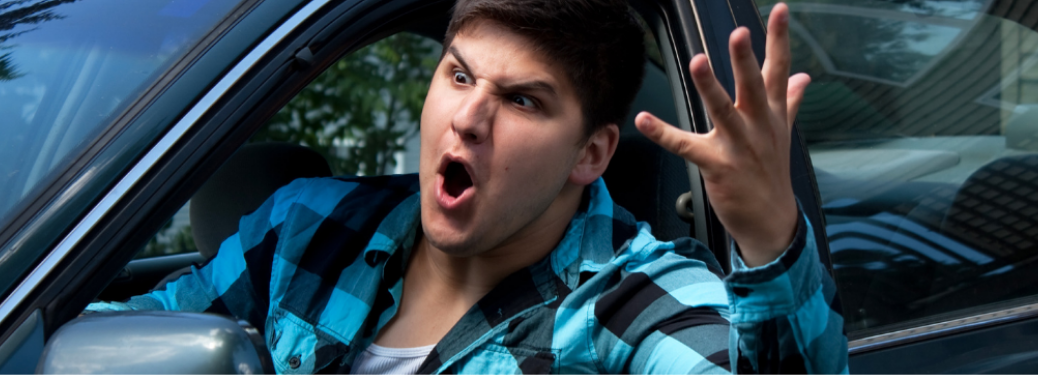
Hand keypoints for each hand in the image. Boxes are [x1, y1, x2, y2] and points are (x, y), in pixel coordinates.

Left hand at [635, 3, 808, 266]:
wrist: (772, 221)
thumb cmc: (771, 173)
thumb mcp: (783, 134)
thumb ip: (790, 102)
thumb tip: (804, 76)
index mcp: (772, 114)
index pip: (778, 69)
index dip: (779, 38)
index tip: (779, 9)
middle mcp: (758, 126)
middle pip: (754, 86)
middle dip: (746, 59)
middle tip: (740, 32)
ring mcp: (739, 146)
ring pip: (723, 111)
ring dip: (710, 86)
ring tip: (698, 61)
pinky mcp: (717, 166)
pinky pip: (686, 146)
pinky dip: (664, 133)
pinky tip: (643, 120)